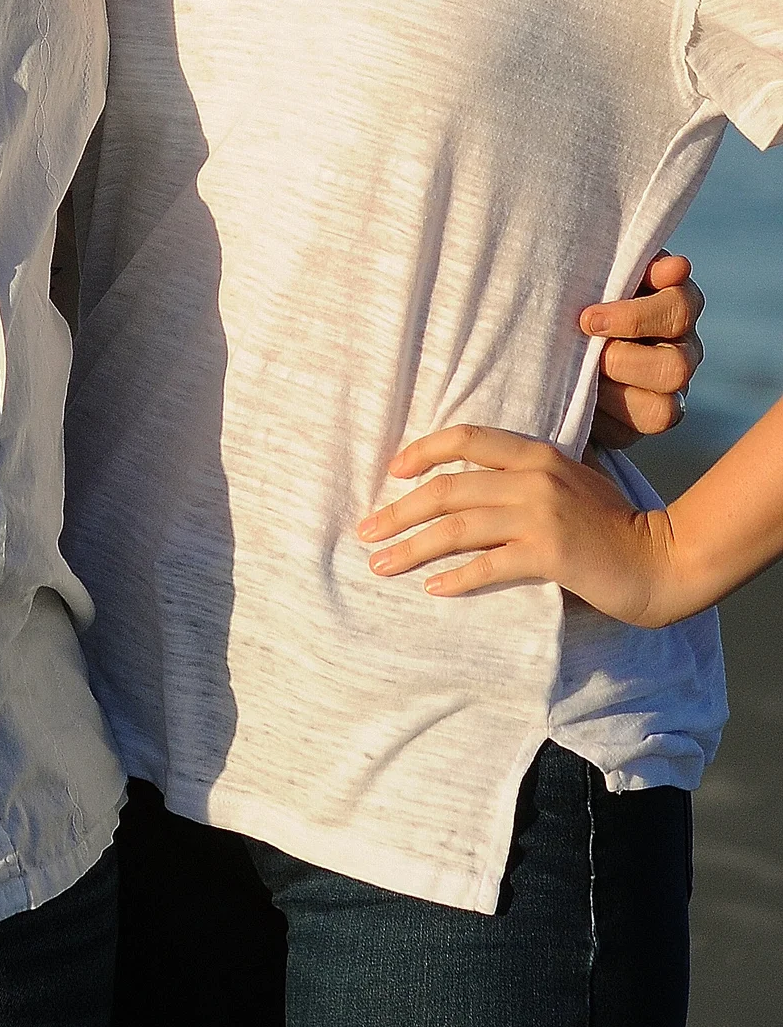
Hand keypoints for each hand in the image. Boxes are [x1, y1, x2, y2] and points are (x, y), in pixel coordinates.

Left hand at [356, 425, 681, 625]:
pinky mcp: (550, 554)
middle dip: (398, 511)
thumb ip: (526, 475)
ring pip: (457, 529)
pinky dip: (457, 578)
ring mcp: (541, 515)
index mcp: (536, 453)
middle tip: (366, 530)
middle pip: (447, 489)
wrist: (662, 559)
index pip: (467, 438)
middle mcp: (533, 477)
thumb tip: (470, 483)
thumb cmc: (612, 524)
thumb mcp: (569, 481)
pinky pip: (489, 566)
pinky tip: (433, 588)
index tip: (391, 471)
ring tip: (381, 564)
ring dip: (412, 548)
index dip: (423, 451)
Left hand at [585, 251, 703, 449]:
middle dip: (621, 361)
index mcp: (676, 306)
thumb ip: (631, 266)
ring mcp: (666, 394)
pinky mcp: (637, 426)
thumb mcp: (595, 274)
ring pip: (663, 411)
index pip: (681, 309)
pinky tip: (576, 401)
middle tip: (580, 351)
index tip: (588, 319)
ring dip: (612, 395)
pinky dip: (599, 421)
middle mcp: (681, 352)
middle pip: (676, 367)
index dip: (635, 317)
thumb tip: (676, 266)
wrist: (542, 335)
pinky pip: (628, 436)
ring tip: (578, 376)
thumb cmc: (574, 292)